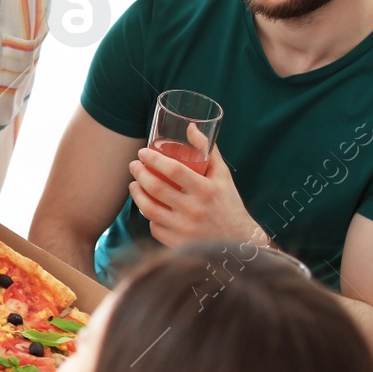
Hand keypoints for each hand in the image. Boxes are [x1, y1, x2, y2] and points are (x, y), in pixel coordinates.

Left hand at [130, 130, 267, 247]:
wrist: (238, 242)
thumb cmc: (229, 204)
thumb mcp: (222, 175)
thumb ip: (207, 150)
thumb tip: (190, 127)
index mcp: (206, 190)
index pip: (174, 170)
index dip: (154, 159)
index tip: (142, 152)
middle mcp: (195, 209)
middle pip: (157, 188)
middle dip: (140, 173)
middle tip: (134, 166)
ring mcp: (185, 229)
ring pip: (150, 209)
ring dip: (137, 194)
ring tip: (134, 184)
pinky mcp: (178, 244)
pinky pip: (155, 227)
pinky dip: (148, 216)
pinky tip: (146, 207)